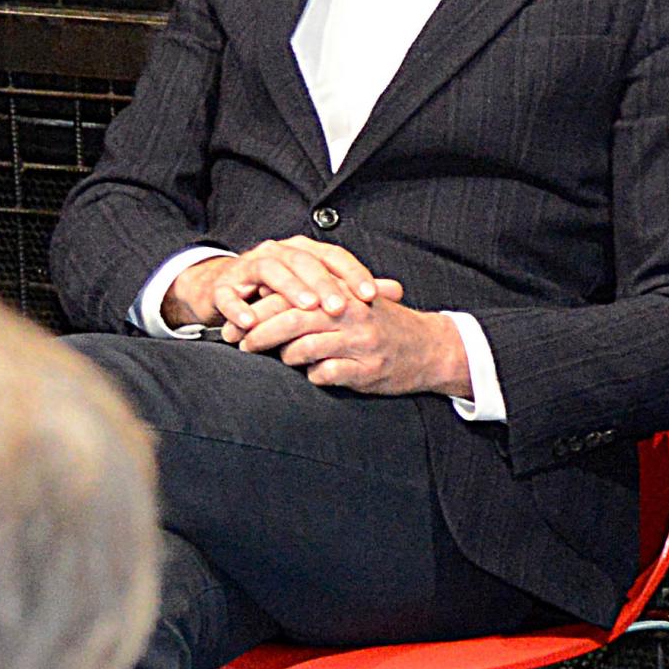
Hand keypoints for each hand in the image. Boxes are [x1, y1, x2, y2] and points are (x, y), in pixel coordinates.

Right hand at [164, 236, 390, 336]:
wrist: (225, 293)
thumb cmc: (279, 295)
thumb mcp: (318, 292)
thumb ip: (355, 290)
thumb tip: (397, 291)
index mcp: (304, 251)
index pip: (333, 256)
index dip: (353, 273)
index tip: (372, 296)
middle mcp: (278, 252)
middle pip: (304, 261)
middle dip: (323, 284)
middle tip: (340, 307)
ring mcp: (249, 266)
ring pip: (271, 270)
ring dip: (289, 289)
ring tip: (307, 309)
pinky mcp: (224, 286)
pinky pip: (229, 294)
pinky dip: (239, 307)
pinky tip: (251, 322)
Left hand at [247, 293, 472, 398]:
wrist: (429, 347)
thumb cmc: (382, 324)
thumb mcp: (352, 302)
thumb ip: (316, 297)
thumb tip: (267, 296)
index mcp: (344, 293)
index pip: (292, 296)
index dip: (260, 309)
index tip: (239, 322)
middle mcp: (351, 314)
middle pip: (292, 320)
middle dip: (259, 334)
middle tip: (241, 343)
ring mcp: (360, 343)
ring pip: (305, 348)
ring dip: (284, 356)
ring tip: (279, 358)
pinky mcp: (367, 370)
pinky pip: (327, 374)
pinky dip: (313, 376)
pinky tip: (313, 374)